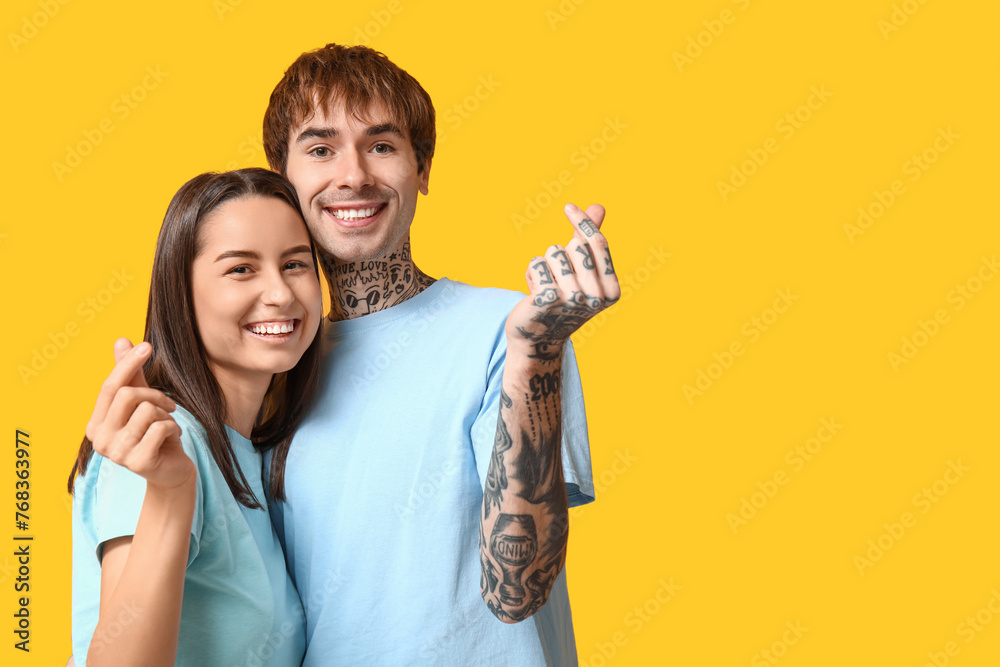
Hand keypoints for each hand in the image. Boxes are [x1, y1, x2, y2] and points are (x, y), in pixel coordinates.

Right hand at [85, 339, 193, 490]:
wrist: (171, 472)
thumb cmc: (155, 434)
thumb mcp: (143, 402)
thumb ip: (130, 375)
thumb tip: (121, 340)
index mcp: (95, 424)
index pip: (109, 386)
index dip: (128, 364)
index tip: (147, 345)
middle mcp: (99, 440)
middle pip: (127, 395)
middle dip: (155, 394)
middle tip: (168, 405)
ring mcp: (116, 454)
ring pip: (147, 410)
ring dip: (166, 414)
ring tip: (168, 425)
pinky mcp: (137, 463)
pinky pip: (161, 428)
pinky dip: (173, 428)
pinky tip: (172, 438)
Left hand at [506, 203, 620, 361]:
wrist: (539, 338)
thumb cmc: (562, 299)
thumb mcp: (581, 270)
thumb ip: (589, 240)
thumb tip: (599, 207)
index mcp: (612, 290)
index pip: (598, 243)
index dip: (583, 221)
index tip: (568, 207)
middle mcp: (596, 297)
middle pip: (576, 246)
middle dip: (561, 253)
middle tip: (557, 276)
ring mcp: (574, 299)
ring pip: (554, 252)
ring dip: (545, 264)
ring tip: (546, 285)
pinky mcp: (549, 299)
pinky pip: (537, 263)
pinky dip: (532, 272)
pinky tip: (534, 292)